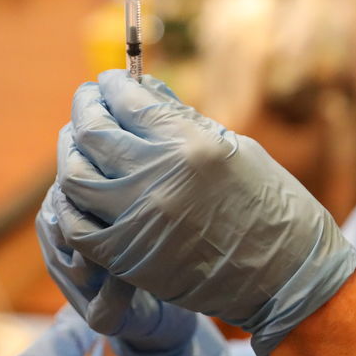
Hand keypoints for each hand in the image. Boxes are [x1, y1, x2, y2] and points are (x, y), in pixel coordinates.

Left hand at [55, 70, 355, 355]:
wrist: (286, 276)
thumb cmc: (272, 206)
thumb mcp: (236, 150)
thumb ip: (183, 121)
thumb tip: (144, 90)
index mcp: (192, 146)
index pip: (131, 101)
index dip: (114, 85)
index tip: (111, 80)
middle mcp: (159, 178)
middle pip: (94, 132)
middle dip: (86, 108)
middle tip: (89, 99)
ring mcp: (138, 219)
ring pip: (75, 175)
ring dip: (71, 151)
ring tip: (79, 140)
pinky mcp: (127, 256)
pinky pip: (76, 225)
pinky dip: (69, 203)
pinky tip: (78, 189)